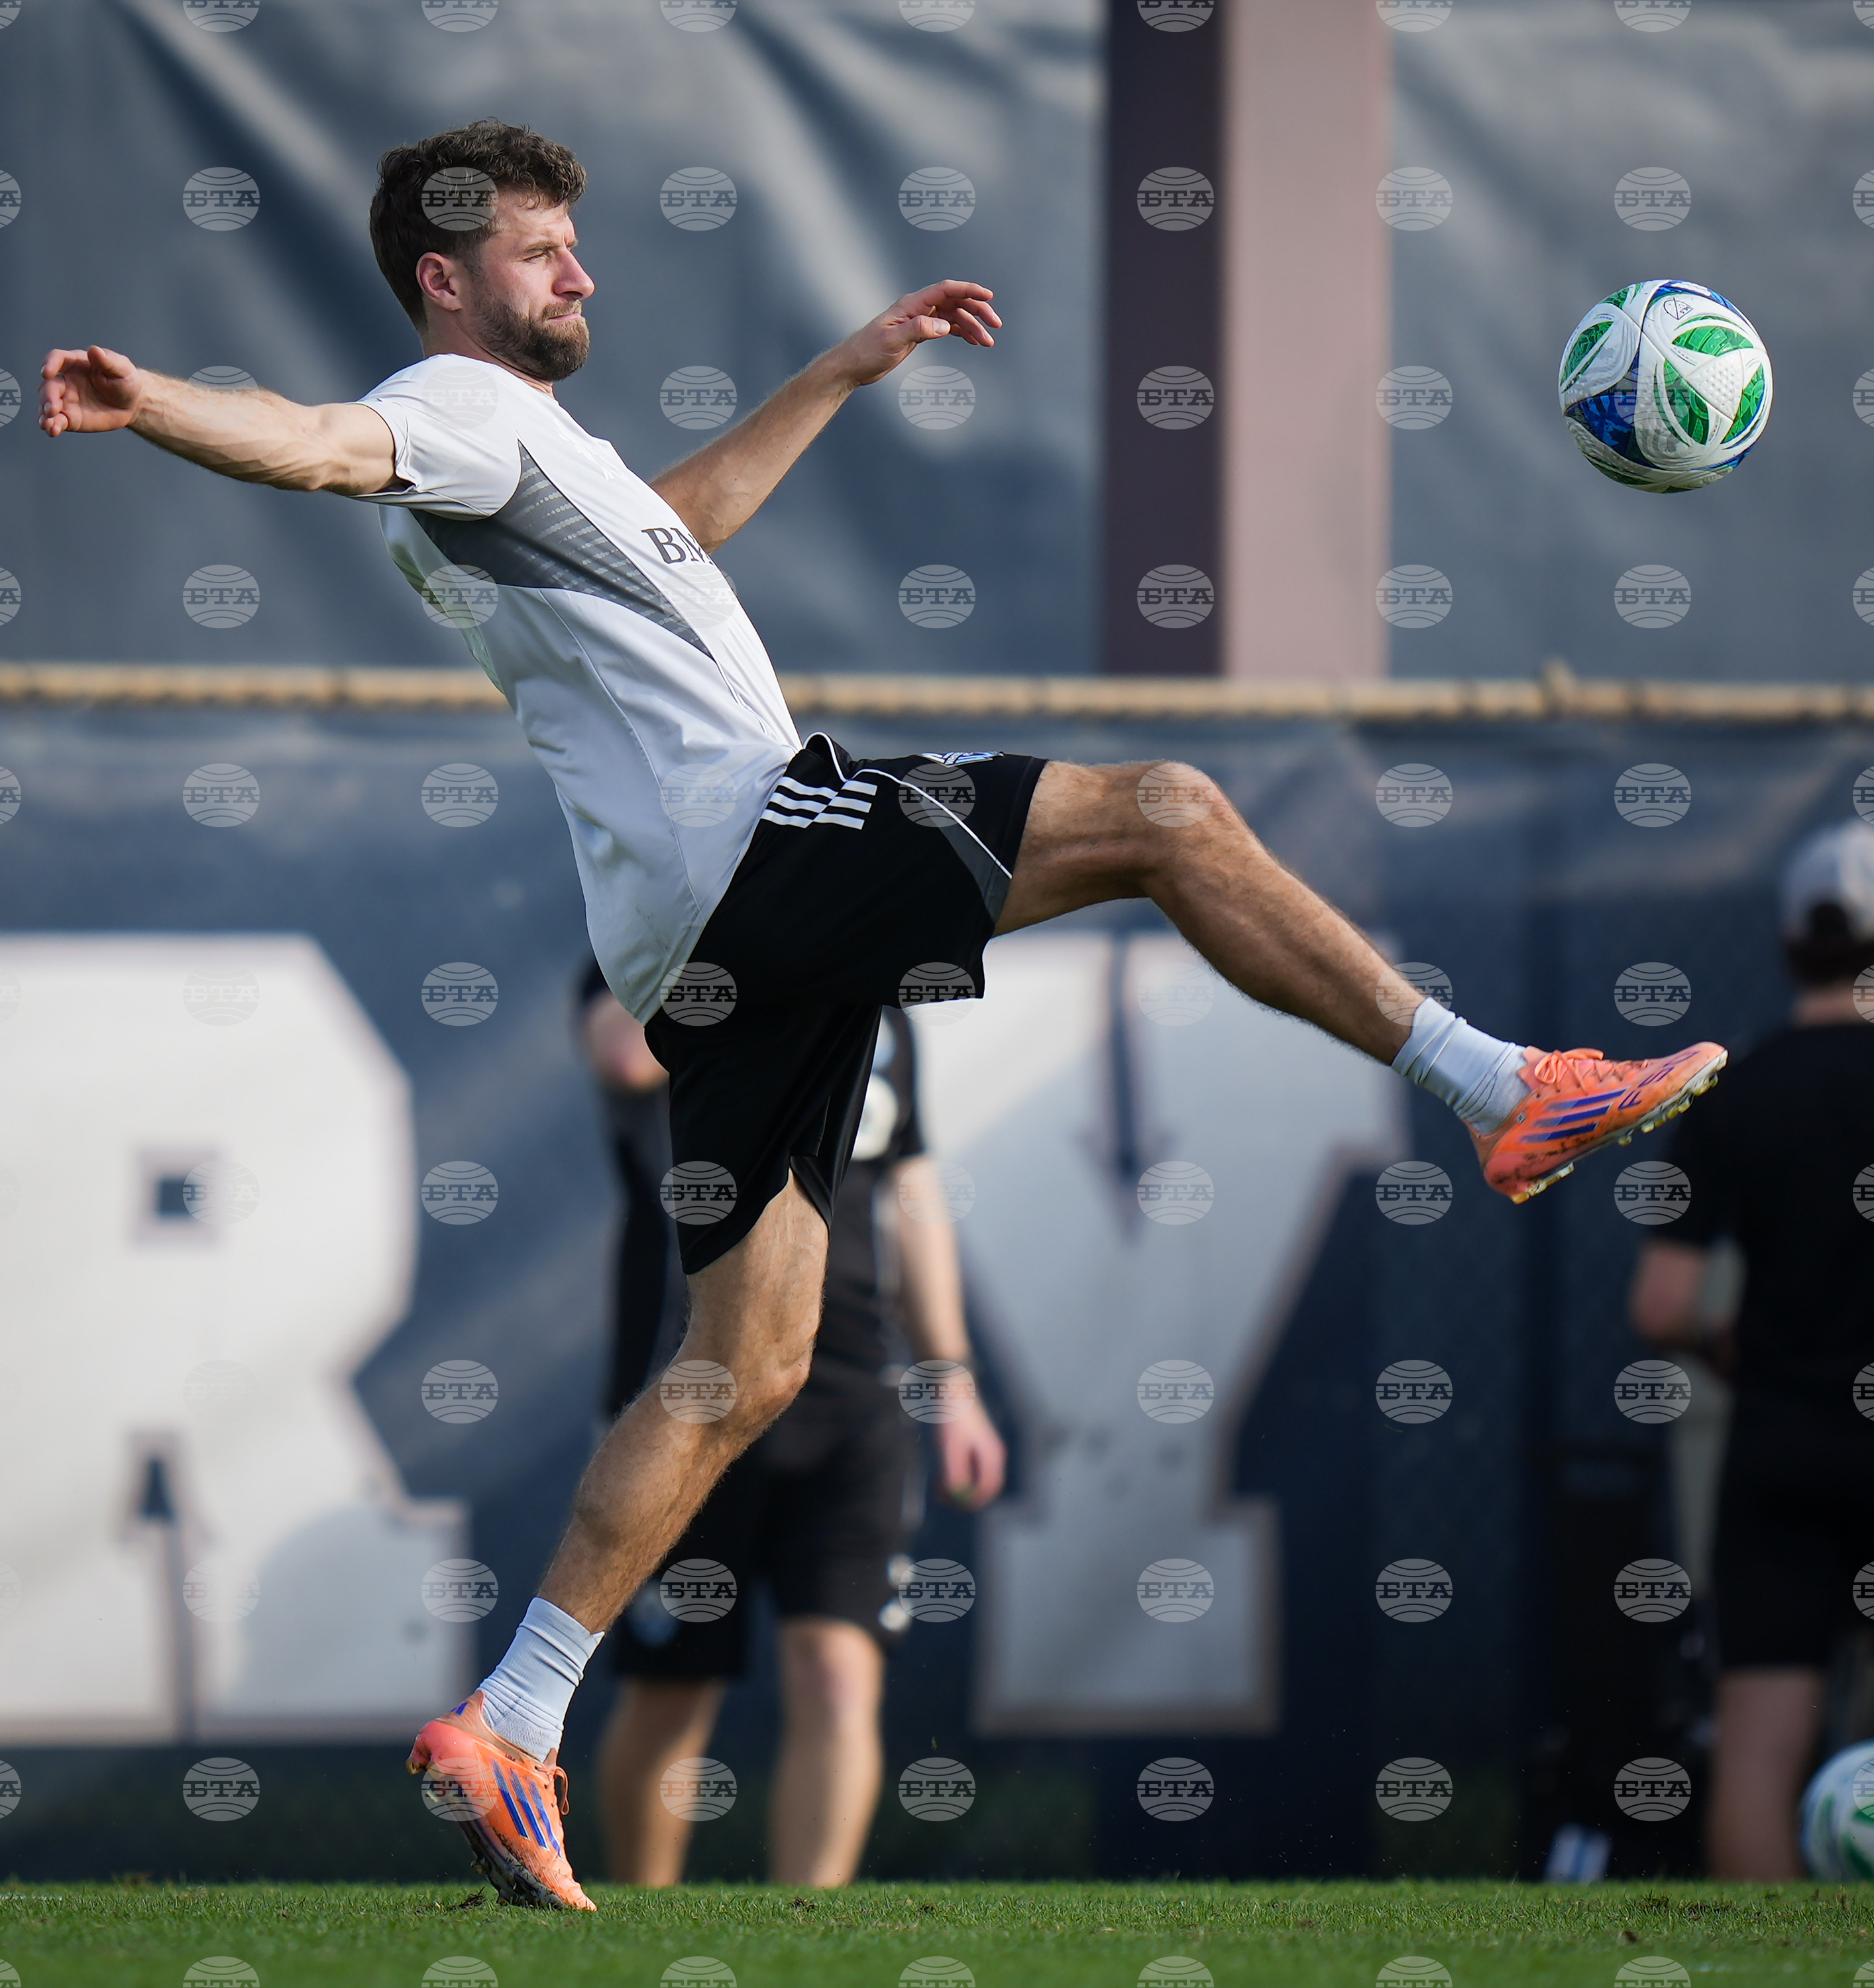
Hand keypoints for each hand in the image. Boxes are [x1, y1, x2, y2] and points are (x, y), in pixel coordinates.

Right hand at [40, 345, 147, 435]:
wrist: (132, 404)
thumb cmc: (125, 380)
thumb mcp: (121, 368)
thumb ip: (108, 360)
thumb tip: (94, 350)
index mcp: (75, 363)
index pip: (57, 359)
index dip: (49, 364)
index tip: (46, 373)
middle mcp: (66, 380)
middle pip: (49, 385)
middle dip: (48, 397)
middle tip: (52, 408)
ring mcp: (66, 400)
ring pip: (48, 405)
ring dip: (44, 414)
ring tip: (47, 423)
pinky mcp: (70, 417)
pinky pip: (57, 421)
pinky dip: (52, 426)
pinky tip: (52, 431)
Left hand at [832, 281, 1000, 388]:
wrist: (854, 365)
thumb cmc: (868, 351)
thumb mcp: (892, 340)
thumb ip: (918, 329)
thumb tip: (943, 326)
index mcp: (912, 304)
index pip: (946, 290)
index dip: (969, 290)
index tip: (988, 296)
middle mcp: (918, 308)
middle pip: (955, 302)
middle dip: (978, 310)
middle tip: (995, 325)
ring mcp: (921, 320)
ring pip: (954, 317)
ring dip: (972, 327)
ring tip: (987, 342)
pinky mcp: (920, 333)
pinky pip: (947, 328)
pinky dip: (962, 333)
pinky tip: (974, 341)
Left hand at [932, 1396, 1005, 1510]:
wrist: (951, 1388)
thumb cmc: (952, 1417)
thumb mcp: (951, 1448)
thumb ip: (955, 1473)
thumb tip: (956, 1495)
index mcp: (992, 1455)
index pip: (989, 1488)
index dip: (974, 1500)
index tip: (954, 1505)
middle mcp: (992, 1454)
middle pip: (984, 1486)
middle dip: (965, 1496)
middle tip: (944, 1501)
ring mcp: (984, 1450)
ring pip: (974, 1479)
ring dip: (958, 1488)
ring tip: (938, 1491)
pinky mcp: (974, 1446)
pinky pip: (968, 1470)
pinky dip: (956, 1477)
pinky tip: (940, 1480)